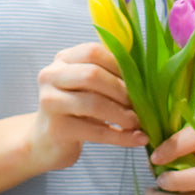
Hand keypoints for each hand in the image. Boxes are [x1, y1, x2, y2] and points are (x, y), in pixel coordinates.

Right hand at [30, 42, 145, 171]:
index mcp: (63, 59)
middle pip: (92, 75)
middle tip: (141, 105)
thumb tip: (148, 75)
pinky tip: (137, 139)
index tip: (138, 81)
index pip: (94, 52)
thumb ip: (108, 74)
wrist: (46, 141)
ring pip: (94, 104)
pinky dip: (121, 137)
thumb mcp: (88, 86)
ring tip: (139, 123)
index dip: (119, 66)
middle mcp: (51, 75)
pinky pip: (96, 132)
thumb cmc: (75, 109)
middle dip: (122, 91)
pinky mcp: (56, 129)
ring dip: (123, 114)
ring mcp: (50, 102)